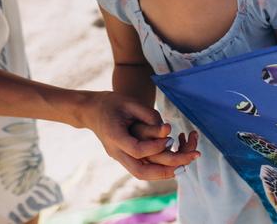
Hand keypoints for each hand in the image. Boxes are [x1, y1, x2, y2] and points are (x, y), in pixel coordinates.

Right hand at [81, 92, 195, 179]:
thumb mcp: (129, 102)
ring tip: (184, 165)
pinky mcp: (125, 157)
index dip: (156, 146)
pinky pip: (142, 169)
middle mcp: (116, 152)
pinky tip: (173, 162)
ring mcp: (120, 157)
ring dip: (164, 173)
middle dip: (165, 171)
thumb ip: (148, 114)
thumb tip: (167, 129)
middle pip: (140, 171)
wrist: (91, 111)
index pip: (137, 149)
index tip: (170, 138)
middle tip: (185, 163)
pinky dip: (158, 169)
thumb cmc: (111, 103)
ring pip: (142, 174)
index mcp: (115, 136)